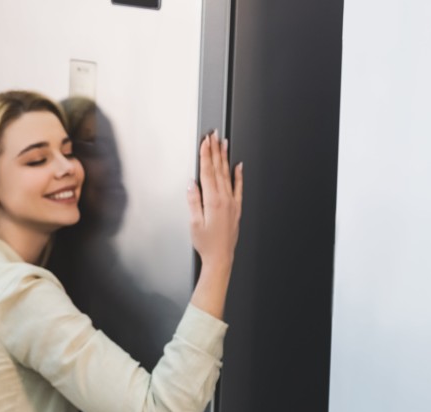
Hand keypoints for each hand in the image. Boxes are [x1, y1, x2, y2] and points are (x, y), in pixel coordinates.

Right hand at [188, 130, 242, 267]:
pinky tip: (238, 166)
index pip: (208, 172)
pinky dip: (238, 175)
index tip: (205, 142)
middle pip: (218, 169)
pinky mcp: (236, 208)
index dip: (206, 155)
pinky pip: (238, 187)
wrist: (221, 257)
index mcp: (213, 201)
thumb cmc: (206, 243)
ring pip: (228, 175)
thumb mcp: (194, 223)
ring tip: (224, 144)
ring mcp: (232, 202)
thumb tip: (192, 185)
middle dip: (216, 150)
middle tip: (215, 135)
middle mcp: (225, 199)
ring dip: (225, 158)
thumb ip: (193, 202)